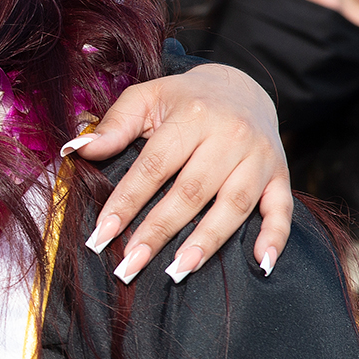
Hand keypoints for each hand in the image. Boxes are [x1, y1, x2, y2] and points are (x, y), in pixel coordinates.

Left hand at [72, 63, 290, 282]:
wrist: (242, 86)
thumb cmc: (184, 99)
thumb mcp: (146, 98)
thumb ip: (113, 126)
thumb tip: (75, 149)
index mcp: (193, 115)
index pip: (154, 166)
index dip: (127, 201)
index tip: (102, 235)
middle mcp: (231, 136)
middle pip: (191, 191)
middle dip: (159, 231)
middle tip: (130, 265)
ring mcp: (260, 157)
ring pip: (234, 205)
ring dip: (207, 242)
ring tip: (177, 271)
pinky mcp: (281, 174)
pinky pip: (282, 208)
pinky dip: (275, 237)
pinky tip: (260, 263)